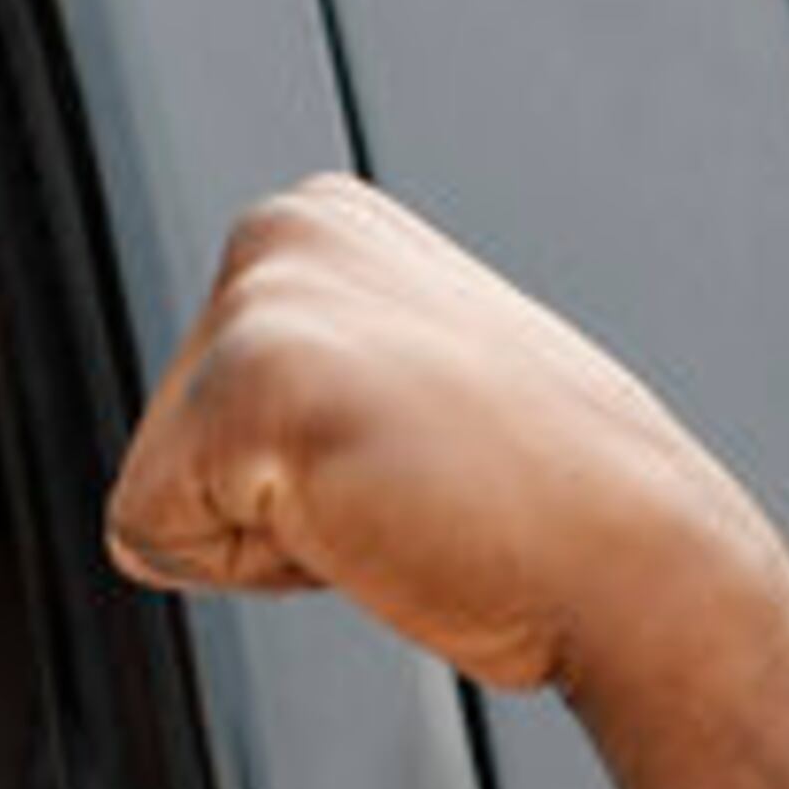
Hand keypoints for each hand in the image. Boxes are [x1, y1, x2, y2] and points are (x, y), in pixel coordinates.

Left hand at [104, 176, 786, 697]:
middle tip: (402, 483)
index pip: (190, 404)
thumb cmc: (545, 501)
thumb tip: (217, 434)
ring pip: (151, 494)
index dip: (286, 472)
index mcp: (316, 218)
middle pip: (156, 443)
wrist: (639, 560)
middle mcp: (282, 229)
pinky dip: (254, 570)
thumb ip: (313, 371)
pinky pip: (149, 536)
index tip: (404, 456)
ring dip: (261, 540)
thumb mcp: (404, 379)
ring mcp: (265, 300)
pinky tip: (370, 519)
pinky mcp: (246, 388)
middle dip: (260, 504)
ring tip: (394, 497)